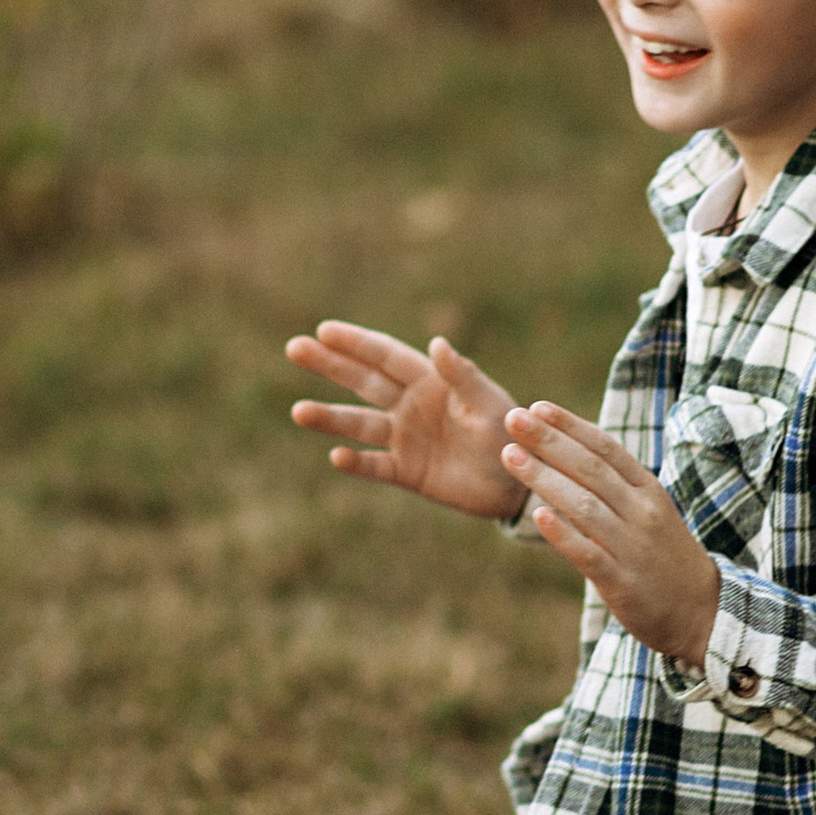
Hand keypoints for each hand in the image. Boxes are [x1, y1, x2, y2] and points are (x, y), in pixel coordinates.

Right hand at [286, 321, 525, 518]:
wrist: (521, 484)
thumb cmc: (512, 435)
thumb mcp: (489, 404)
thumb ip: (462, 376)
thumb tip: (437, 343)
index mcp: (430, 381)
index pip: (386, 356)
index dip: (356, 343)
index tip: (324, 330)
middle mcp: (410, 406)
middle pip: (363, 382)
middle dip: (329, 365)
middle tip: (294, 348)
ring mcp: (405, 439)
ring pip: (360, 424)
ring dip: (330, 419)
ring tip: (299, 412)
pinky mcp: (407, 472)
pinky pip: (375, 466)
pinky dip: (356, 463)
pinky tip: (337, 458)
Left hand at [502, 402, 722, 664]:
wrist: (702, 611)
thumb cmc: (662, 554)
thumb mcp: (648, 510)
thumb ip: (612, 485)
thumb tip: (563, 452)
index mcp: (648, 490)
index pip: (607, 447)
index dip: (571, 426)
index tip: (537, 406)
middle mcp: (642, 512)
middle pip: (591, 468)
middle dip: (548, 440)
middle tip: (511, 417)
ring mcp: (633, 547)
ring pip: (584, 505)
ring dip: (544, 477)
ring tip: (510, 455)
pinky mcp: (622, 582)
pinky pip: (588, 553)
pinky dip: (563, 534)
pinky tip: (537, 516)